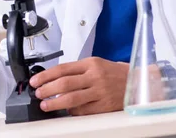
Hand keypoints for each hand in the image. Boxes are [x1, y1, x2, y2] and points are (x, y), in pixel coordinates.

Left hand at [29, 57, 161, 115]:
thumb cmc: (116, 73)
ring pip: (72, 98)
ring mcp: (99, 92)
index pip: (62, 68)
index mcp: (91, 63)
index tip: (36, 81)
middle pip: (64, 83)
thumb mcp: (97, 64)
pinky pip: (83, 110)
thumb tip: (56, 79)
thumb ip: (78, 71)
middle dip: (47, 89)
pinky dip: (72, 112)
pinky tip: (66, 111)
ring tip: (46, 104)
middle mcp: (94, 76)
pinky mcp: (104, 105)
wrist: (139, 83)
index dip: (46, 75)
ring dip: (55, 102)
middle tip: (38, 93)